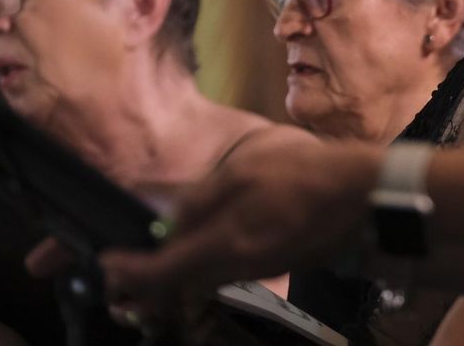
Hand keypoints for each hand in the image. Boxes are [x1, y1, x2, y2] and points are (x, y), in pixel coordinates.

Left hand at [97, 138, 380, 318]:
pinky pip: (224, 274)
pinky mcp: (272, 266)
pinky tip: (197, 246)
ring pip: (200, 283)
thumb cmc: (299, 175)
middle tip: (117, 268)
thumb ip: (199, 201)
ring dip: (171, 277)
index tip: (105, 264)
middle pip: (178, 288)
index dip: (126, 273)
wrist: (358, 196)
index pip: (160, 274)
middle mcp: (235, 269)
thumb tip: (167, 224)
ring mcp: (256, 271)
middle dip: (143, 283)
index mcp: (223, 246)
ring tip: (149, 258)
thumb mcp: (240, 174)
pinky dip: (200, 268)